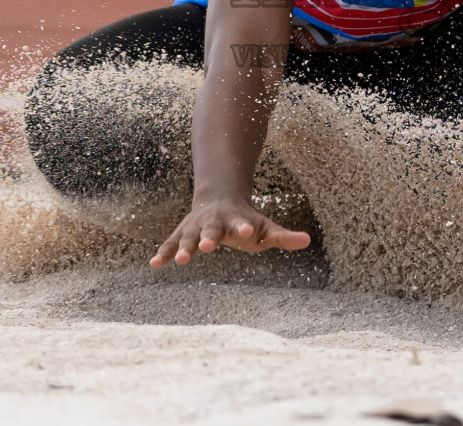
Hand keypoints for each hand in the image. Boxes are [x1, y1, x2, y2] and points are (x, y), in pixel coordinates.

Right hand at [149, 194, 310, 267]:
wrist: (219, 198)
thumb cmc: (247, 220)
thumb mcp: (267, 227)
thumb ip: (284, 236)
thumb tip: (308, 240)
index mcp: (236, 219)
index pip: (243, 223)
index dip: (246, 226)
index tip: (249, 230)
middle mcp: (214, 221)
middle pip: (212, 230)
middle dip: (209, 238)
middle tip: (209, 246)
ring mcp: (196, 227)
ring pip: (189, 237)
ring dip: (183, 248)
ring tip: (180, 261)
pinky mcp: (182, 233)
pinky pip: (171, 243)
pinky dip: (163, 253)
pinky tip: (154, 264)